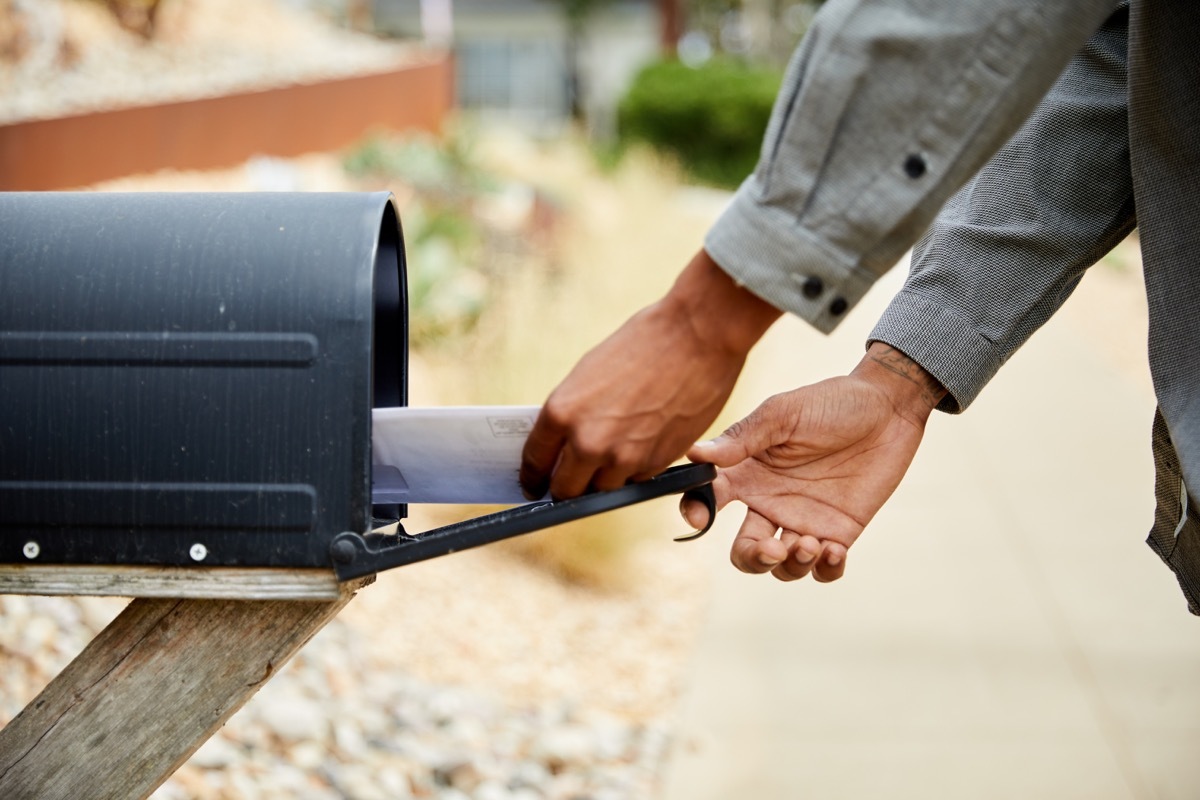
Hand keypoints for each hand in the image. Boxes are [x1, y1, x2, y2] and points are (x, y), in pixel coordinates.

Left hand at [520, 249, 780, 499]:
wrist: (697, 336)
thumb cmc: (642, 344)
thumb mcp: (590, 374)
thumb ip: (573, 414)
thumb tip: (565, 445)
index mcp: (561, 414)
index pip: (535, 462)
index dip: (532, 478)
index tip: (533, 485)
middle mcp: (588, 442)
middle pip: (566, 491)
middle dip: (565, 488)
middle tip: (568, 482)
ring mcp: (624, 458)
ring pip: (603, 491)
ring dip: (604, 480)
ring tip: (613, 455)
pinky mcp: (657, 464)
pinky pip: (637, 480)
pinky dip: (635, 469)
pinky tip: (643, 442)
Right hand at [683, 343, 945, 581]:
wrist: (888, 409)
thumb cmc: (831, 403)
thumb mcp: (783, 414)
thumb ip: (743, 438)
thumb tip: (694, 454)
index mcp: (749, 473)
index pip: (708, 500)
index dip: (696, 514)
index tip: (702, 520)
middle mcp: (771, 502)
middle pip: (745, 551)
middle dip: (753, 559)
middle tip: (774, 548)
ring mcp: (805, 520)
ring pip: (782, 568)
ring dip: (791, 566)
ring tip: (812, 543)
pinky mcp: (840, 532)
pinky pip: (824, 570)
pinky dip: (826, 570)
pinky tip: (835, 550)